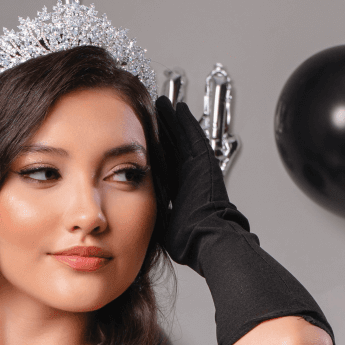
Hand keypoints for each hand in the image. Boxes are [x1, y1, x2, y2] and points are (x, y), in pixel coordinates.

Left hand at [154, 97, 248, 267]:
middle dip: (165, 130)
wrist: (207, 237)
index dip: (158, 152)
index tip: (148, 141)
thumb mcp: (167, 226)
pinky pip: (192, 134)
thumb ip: (156, 219)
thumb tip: (137, 225)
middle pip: (175, 146)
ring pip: (182, 136)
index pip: (168, 165)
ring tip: (162, 104)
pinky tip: (177, 107)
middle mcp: (192, 176)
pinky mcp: (203, 160)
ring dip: (172, 120)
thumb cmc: (192, 240)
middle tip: (154, 113)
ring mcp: (199, 167)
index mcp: (183, 191)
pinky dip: (184, 120)